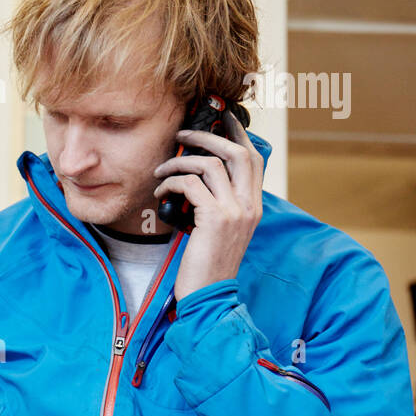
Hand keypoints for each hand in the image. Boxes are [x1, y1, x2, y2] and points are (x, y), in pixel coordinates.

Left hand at [153, 110, 263, 301]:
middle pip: (238, 153)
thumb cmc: (207, 264)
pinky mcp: (215, 219)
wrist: (208, 296)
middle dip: (208, 136)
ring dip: (181, 161)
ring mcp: (235, 212)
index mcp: (254, 207)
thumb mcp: (220, 230)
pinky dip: (172, 182)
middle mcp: (250, 206)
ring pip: (211, 164)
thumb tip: (196, 177)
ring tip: (162, 169)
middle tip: (184, 133)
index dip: (238, 135)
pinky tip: (160, 191)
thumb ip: (217, 203)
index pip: (254, 159)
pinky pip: (191, 184)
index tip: (221, 119)